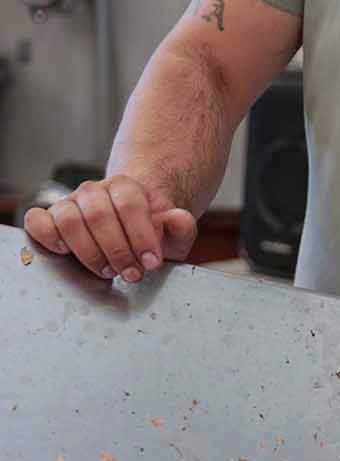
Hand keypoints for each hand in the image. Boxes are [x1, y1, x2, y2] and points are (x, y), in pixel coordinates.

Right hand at [24, 175, 196, 282]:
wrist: (128, 230)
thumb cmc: (150, 233)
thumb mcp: (174, 234)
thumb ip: (181, 226)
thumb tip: (176, 218)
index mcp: (126, 187)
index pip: (131, 204)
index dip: (141, 236)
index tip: (151, 262)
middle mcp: (94, 191)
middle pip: (99, 213)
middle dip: (117, 250)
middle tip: (131, 274)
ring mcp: (69, 203)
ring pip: (68, 219)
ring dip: (88, 252)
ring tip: (106, 271)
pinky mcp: (48, 218)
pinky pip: (37, 221)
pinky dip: (47, 236)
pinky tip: (65, 253)